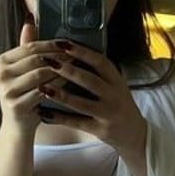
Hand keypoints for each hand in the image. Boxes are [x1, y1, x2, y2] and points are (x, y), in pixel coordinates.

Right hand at [0, 17, 69, 137]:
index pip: (29, 47)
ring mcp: (6, 91)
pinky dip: (59, 85)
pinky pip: (44, 90)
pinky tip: (71, 82)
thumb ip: (27, 47)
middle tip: (76, 53)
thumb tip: (30, 20)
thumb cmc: (25, 95)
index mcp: (0, 62)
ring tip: (77, 65)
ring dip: (61, 68)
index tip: (67, 42)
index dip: (50, 43)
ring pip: (41, 73)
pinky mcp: (16, 105)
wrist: (18, 127)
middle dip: (57, 55)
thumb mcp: (23, 71)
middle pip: (35, 59)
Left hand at [38, 41, 147, 162]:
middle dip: (67, 70)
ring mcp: (108, 113)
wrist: (133, 132)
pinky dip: (59, 118)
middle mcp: (114, 95)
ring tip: (42, 87)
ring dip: (60, 95)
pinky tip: (44, 112)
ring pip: (81, 103)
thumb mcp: (113, 84)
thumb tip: (69, 51)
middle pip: (89, 80)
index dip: (81, 52)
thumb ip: (96, 71)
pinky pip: (77, 122)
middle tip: (47, 61)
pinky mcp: (100, 130)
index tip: (62, 43)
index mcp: (116, 79)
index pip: (100, 61)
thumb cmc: (116, 102)